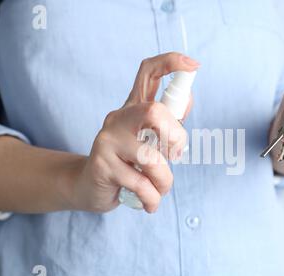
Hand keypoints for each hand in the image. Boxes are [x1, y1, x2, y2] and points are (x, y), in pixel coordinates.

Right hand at [68, 52, 199, 212]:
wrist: (89, 188)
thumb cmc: (127, 164)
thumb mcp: (148, 142)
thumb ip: (167, 125)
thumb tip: (187, 100)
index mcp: (133, 108)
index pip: (148, 73)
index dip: (171, 63)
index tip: (193, 65)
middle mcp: (118, 118)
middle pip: (154, 111)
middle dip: (175, 138)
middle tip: (175, 156)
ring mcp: (107, 139)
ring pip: (151, 158)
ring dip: (165, 182)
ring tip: (160, 191)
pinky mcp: (102, 164)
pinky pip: (140, 183)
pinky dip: (152, 199)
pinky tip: (148, 203)